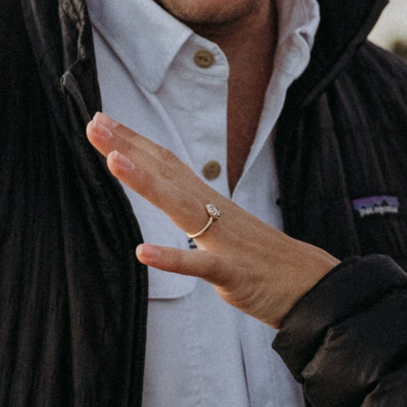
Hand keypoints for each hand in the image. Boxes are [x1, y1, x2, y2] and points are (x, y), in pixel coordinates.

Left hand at [85, 113, 339, 327]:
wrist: (312, 285)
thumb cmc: (264, 260)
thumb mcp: (223, 229)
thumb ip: (194, 211)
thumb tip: (168, 192)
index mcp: (210, 202)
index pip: (168, 163)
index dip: (135, 142)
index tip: (103, 122)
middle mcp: (215, 212)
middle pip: (167, 173)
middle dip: (129, 148)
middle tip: (94, 123)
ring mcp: (224, 241)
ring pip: (181, 207)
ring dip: (146, 184)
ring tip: (112, 161)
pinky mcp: (233, 273)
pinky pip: (201, 266)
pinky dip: (173, 259)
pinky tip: (143, 252)